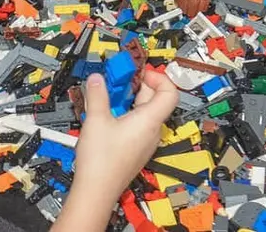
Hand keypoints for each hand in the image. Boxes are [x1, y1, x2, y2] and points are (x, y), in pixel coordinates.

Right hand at [56, 67, 178, 230]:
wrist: (96, 192)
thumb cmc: (101, 162)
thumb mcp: (95, 119)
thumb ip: (97, 94)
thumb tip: (97, 79)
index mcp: (150, 121)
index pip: (170, 92)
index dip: (158, 77)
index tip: (139, 71)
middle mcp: (152, 132)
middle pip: (154, 100)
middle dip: (136, 86)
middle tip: (117, 80)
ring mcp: (145, 142)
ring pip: (144, 113)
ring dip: (128, 101)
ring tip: (108, 98)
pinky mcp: (136, 150)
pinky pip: (137, 126)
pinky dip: (125, 115)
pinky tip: (106, 117)